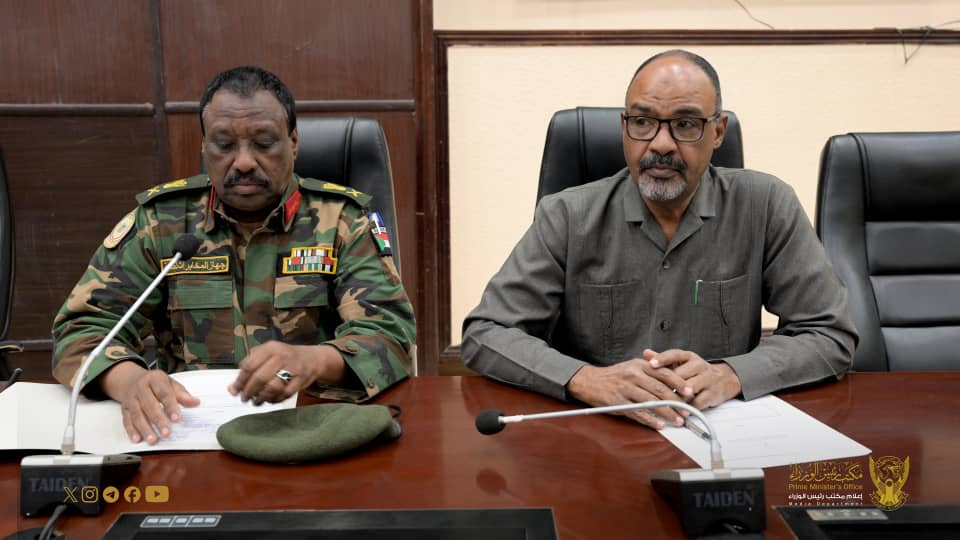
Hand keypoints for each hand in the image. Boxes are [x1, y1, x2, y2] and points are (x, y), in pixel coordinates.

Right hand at [101, 362, 199, 444]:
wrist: (132, 379)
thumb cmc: (155, 383)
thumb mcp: (170, 383)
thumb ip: (182, 394)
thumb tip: (196, 402)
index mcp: (154, 379)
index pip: (164, 393)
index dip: (171, 407)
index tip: (177, 419)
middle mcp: (140, 388)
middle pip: (149, 405)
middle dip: (158, 420)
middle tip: (166, 433)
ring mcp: (131, 399)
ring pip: (137, 415)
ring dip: (145, 429)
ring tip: (153, 439)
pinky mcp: (124, 409)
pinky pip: (126, 421)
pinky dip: (131, 431)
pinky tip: (137, 439)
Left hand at [228, 341, 345, 404]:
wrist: (312, 358)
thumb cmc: (284, 358)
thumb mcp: (266, 355)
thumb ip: (249, 369)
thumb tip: (232, 389)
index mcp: (270, 348)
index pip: (249, 365)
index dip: (240, 380)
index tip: (235, 391)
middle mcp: (281, 355)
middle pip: (259, 377)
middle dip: (249, 391)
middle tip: (245, 398)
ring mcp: (293, 367)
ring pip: (272, 387)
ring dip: (261, 397)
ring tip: (256, 401)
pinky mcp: (301, 379)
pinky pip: (285, 394)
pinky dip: (274, 400)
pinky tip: (269, 400)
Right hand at [565, 355, 693, 429]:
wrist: (589, 381)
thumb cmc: (614, 375)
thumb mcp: (632, 366)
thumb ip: (651, 371)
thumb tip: (673, 381)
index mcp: (639, 365)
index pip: (664, 373)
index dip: (679, 384)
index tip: (689, 392)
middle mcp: (633, 375)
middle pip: (660, 390)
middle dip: (676, 402)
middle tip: (686, 411)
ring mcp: (625, 389)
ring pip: (651, 402)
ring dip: (666, 413)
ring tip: (677, 420)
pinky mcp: (618, 402)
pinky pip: (638, 413)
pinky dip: (650, 420)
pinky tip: (659, 425)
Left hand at [645, 349, 741, 408]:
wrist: (723, 380)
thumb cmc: (694, 372)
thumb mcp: (680, 364)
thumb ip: (663, 360)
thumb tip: (646, 353)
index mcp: (689, 357)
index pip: (674, 354)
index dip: (662, 359)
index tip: (651, 364)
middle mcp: (699, 365)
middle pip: (679, 375)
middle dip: (666, 385)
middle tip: (652, 391)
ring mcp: (708, 379)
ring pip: (688, 389)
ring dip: (676, 398)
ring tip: (664, 403)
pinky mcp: (713, 394)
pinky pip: (697, 402)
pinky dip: (686, 408)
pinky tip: (678, 411)